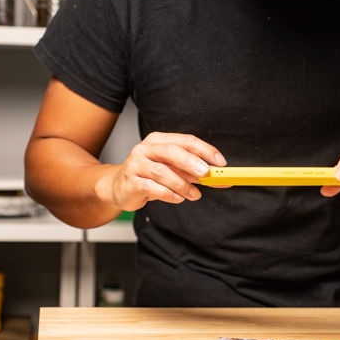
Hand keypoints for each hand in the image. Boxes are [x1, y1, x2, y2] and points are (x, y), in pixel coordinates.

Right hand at [95, 132, 226, 210]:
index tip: (220, 162)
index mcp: (159, 140)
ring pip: (163, 172)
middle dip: (192, 162)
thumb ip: (194, 172)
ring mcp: (136, 165)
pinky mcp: (131, 182)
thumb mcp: (173, 170)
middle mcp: (146, 149)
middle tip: (206, 174)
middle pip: (171, 151)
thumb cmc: (149, 175)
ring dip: (183, 184)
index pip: (185, 140)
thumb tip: (219, 178)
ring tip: (195, 195)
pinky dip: (169, 194)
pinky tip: (178, 198)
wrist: (118, 186)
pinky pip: (152, 188)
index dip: (205, 150)